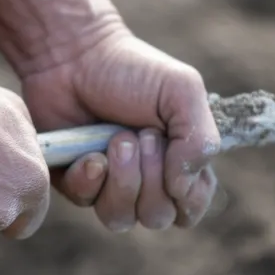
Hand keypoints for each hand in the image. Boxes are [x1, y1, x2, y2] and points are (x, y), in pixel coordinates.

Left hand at [21, 26, 219, 231]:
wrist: (74, 55)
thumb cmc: (132, 70)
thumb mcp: (182, 90)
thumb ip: (200, 139)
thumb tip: (183, 189)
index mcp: (178, 162)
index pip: (191, 206)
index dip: (187, 191)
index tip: (173, 149)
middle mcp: (144, 180)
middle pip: (157, 217)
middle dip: (151, 176)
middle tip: (139, 134)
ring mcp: (107, 184)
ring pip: (121, 219)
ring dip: (123, 179)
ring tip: (116, 140)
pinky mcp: (75, 181)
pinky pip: (86, 201)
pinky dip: (90, 178)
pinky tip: (88, 152)